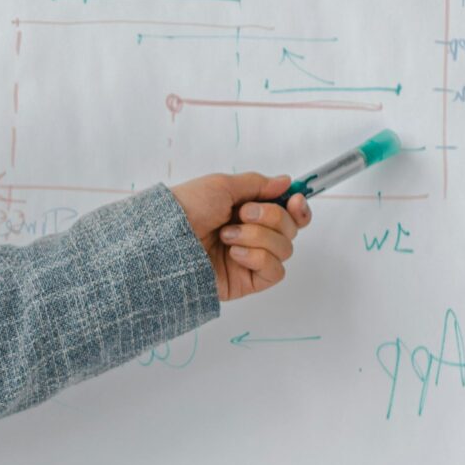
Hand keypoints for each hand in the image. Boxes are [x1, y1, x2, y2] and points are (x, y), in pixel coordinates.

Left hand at [168, 172, 311, 301]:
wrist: (165, 240)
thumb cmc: (187, 210)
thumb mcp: (221, 186)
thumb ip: (257, 184)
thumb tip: (286, 182)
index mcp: (246, 213)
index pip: (287, 214)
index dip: (298, 208)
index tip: (295, 199)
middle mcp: (251, 236)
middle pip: (290, 229)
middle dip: (272, 217)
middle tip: (242, 214)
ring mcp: (249, 260)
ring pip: (285, 249)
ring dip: (258, 236)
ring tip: (227, 236)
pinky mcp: (247, 282)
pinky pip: (275, 271)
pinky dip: (258, 258)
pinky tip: (234, 254)